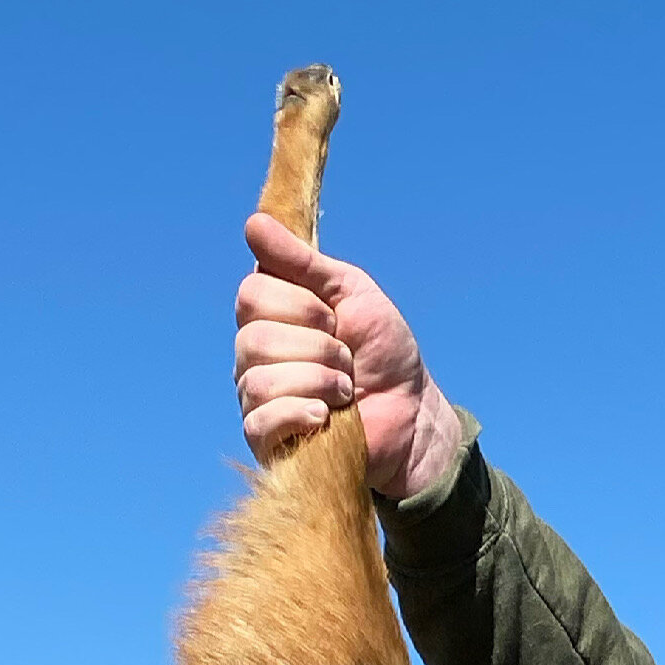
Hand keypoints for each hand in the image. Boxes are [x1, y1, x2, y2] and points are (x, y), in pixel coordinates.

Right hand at [234, 213, 468, 500]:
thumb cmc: (383, 353)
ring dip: (317, 382)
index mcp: (269, 315)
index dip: (301, 307)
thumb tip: (253, 224)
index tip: (336, 319)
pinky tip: (327, 417)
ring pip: (260, 381)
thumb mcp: (351, 292)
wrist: (412, 414)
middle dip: (317, 348)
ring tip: (346, 391)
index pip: (252, 295)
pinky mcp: (266, 440)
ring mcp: (255, 398)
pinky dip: (300, 414)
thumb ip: (303, 261)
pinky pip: (260, 421)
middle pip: (255, 339)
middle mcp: (253, 354)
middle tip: (347, 360)